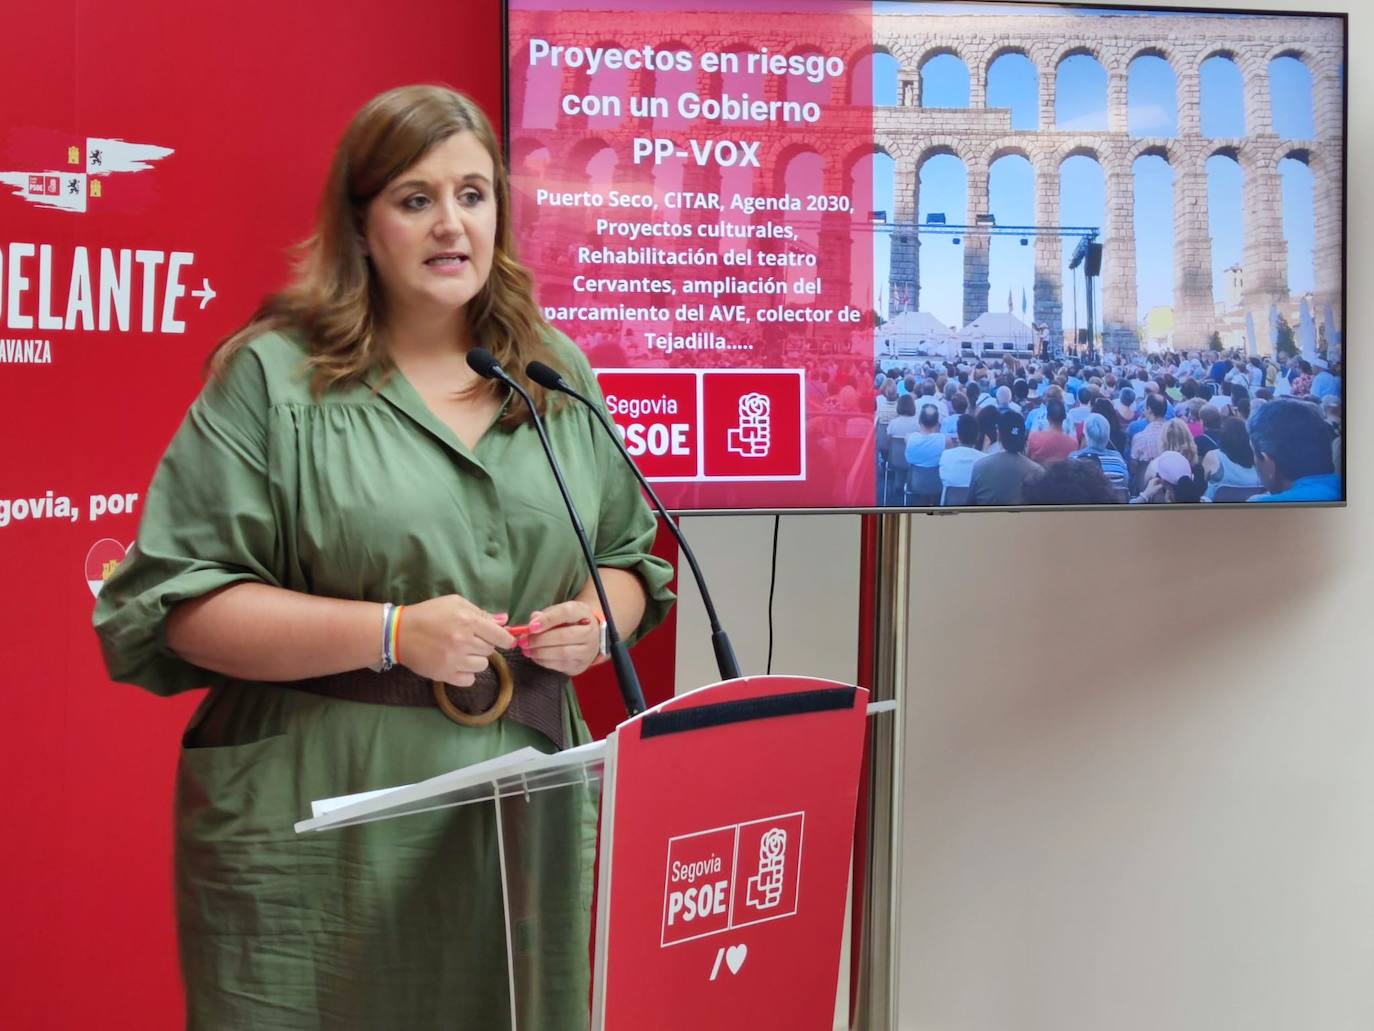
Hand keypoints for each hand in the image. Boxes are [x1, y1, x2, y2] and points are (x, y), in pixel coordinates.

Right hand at [395, 595, 514, 686]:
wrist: (399, 632)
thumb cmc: (428, 614)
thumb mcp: (454, 604)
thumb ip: (480, 612)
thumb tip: (504, 621)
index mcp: (468, 621)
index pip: (500, 635)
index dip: (506, 639)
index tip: (505, 641)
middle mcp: (463, 641)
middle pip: (490, 650)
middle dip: (483, 645)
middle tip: (469, 640)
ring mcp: (454, 660)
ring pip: (482, 666)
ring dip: (475, 659)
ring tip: (461, 652)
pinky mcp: (444, 674)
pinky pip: (469, 680)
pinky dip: (466, 674)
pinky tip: (457, 664)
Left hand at [519, 600, 602, 676]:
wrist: (588, 637)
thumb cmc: (569, 622)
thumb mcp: (559, 612)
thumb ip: (546, 615)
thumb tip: (534, 619)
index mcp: (582, 613)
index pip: (566, 613)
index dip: (548, 620)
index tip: (531, 626)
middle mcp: (589, 633)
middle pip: (564, 636)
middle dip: (540, 639)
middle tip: (523, 640)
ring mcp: (587, 651)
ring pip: (562, 653)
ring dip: (540, 652)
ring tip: (526, 649)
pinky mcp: (579, 665)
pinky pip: (560, 665)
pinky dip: (543, 661)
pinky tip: (535, 656)